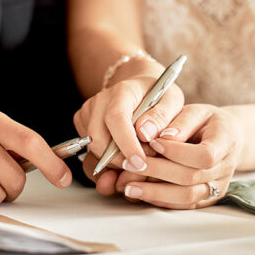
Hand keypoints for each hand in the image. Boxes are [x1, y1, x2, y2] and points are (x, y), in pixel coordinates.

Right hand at [74, 58, 183, 180]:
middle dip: (119, 160)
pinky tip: (125, 155)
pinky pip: (90, 151)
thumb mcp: (172, 101)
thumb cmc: (158, 95)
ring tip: (136, 159)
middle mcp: (100, 100)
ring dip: (114, 162)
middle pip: (98, 138)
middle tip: (143, 166)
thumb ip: (163, 117)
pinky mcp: (82, 123)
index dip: (126, 144)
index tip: (140, 163)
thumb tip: (147, 134)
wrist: (141, 88)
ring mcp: (88, 112)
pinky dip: (107, 161)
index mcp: (123, 91)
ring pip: (93, 149)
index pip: (116, 118)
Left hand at [97, 104, 243, 208]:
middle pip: (190, 178)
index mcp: (226, 142)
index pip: (204, 155)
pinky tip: (140, 193)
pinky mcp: (206, 198)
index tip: (153, 142)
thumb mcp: (196, 112)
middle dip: (157, 171)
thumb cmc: (207, 121)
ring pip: (186, 196)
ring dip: (155, 192)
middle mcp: (225, 168)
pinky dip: (160, 200)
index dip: (177, 152)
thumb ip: (180, 122)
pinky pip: (183, 205)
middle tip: (128, 165)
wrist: (228, 138)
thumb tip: (160, 137)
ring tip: (128, 187)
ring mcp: (218, 187)